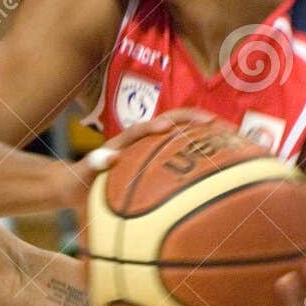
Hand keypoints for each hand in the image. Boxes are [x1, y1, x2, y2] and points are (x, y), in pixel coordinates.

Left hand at [65, 108, 219, 202]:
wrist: (74, 185)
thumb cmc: (78, 180)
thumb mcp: (81, 173)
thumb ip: (92, 164)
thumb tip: (107, 156)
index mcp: (124, 140)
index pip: (143, 129)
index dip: (158, 126)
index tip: (171, 127)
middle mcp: (140, 140)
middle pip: (173, 123)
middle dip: (196, 121)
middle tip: (219, 125)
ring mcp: (150, 149)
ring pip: (182, 136)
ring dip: (204, 135)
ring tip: (231, 140)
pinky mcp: (156, 161)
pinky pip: (181, 155)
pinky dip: (200, 156)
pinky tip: (220, 168)